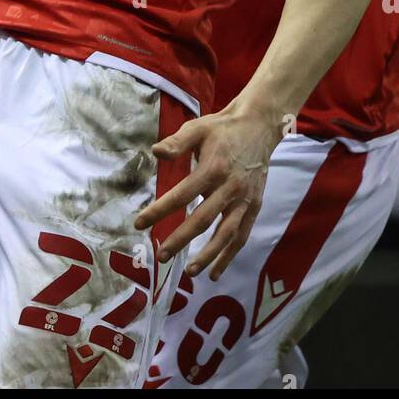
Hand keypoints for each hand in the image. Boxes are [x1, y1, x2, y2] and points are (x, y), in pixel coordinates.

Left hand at [134, 103, 282, 281]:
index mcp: (213, 167)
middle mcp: (230, 187)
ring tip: (189, 271)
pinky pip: (241, 235)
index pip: (182, 194)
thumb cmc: (222, 128)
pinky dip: (229, 256)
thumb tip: (155, 152)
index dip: (160, 210)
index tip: (139, 223)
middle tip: (161, 256)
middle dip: (181, 239)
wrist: (258, 126)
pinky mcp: (254, 206)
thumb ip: (177, 142)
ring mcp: (244, 199)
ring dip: (208, 255)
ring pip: (226, 234)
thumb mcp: (198, 128)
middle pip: (203, 219)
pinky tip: (214, 272)